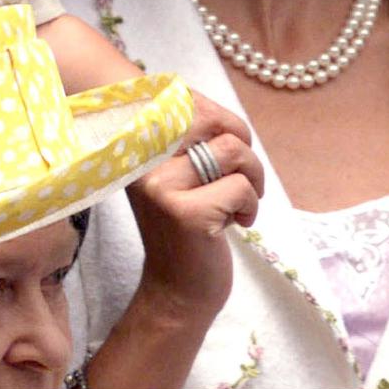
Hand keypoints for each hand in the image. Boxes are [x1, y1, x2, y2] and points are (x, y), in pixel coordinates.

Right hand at [84, 94, 263, 388]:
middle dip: (241, 145)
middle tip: (242, 175)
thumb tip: (202, 99)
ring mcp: (160, 186)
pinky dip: (250, 206)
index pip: (183, 100)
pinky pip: (241, 187)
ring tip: (241, 201)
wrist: (177, 289)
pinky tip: (236, 224)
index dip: (218, 116)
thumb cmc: (186, 222)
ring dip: (251, 177)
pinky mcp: (186, 213)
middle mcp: (140, 159)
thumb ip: (182, 135)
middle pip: (212, 120)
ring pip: (232, 151)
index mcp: (136, 143)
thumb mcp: (173, 172)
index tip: (227, 144)